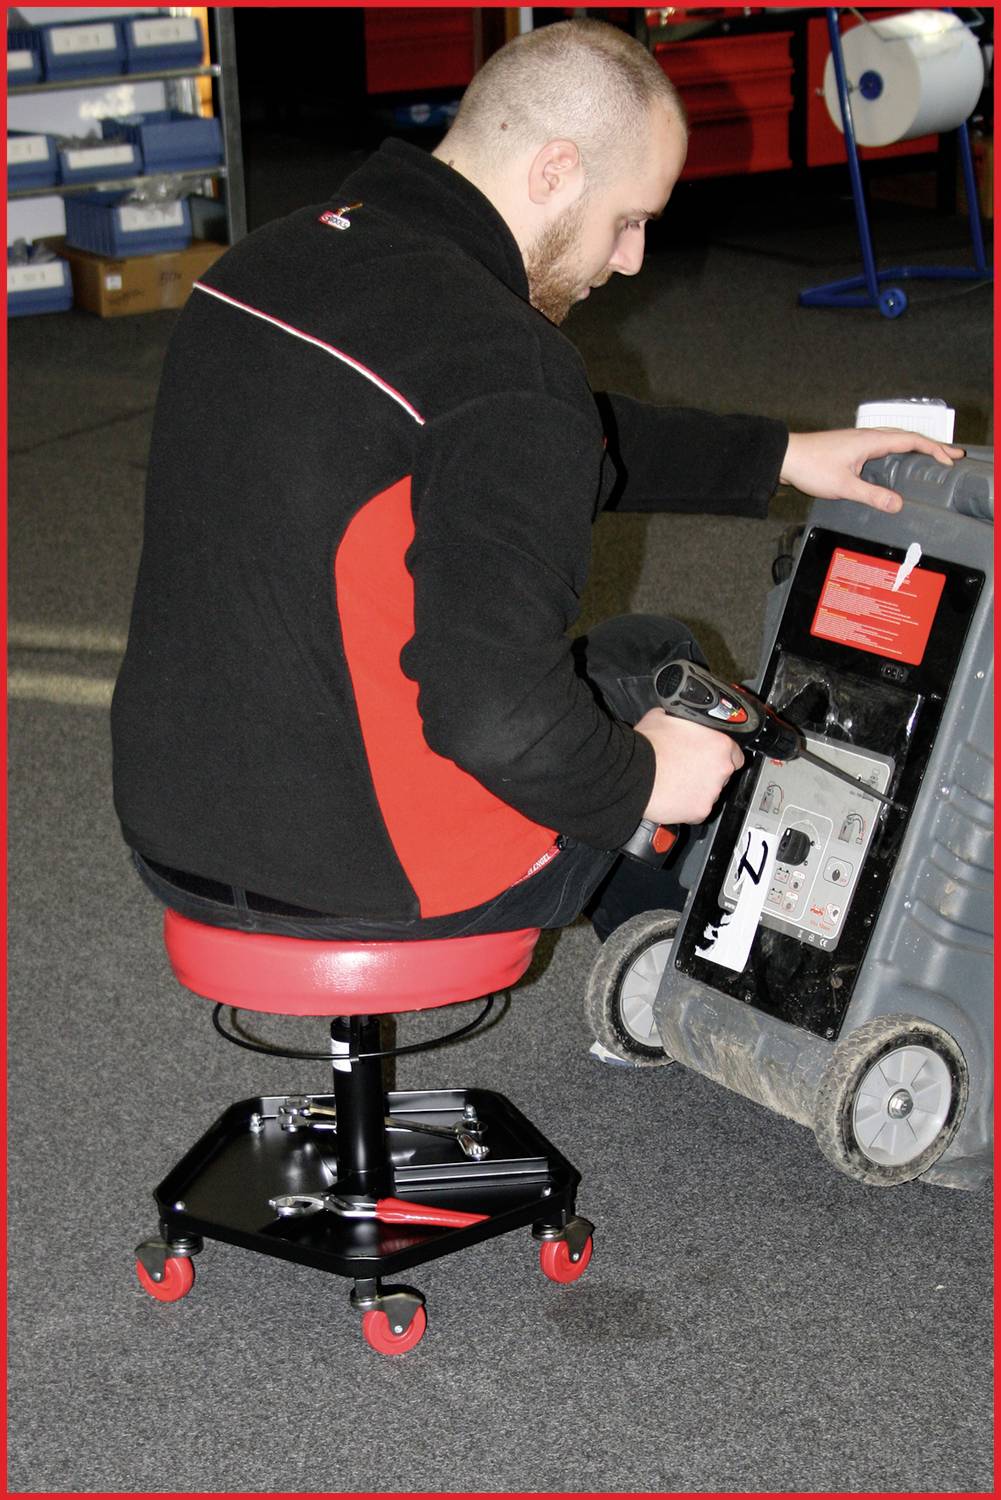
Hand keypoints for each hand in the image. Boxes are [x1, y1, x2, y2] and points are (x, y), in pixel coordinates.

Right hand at [634, 708, 743, 826]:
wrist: (631, 774)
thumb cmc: (646, 747)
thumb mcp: (664, 717)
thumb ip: (682, 720)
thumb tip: (677, 719)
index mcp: (719, 744)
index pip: (735, 752)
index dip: (719, 753)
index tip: (709, 755)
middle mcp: (722, 769)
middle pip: (723, 773)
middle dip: (707, 771)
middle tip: (686, 767)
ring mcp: (712, 793)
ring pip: (710, 791)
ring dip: (698, 788)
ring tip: (676, 782)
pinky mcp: (699, 812)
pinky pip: (697, 809)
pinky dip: (687, 805)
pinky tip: (673, 795)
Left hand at [780, 429, 964, 511]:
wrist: (785, 457)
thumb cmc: (810, 466)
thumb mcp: (844, 486)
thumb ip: (872, 495)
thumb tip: (897, 504)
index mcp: (870, 441)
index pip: (911, 440)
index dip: (933, 450)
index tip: (948, 461)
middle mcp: (867, 436)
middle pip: (907, 437)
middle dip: (932, 446)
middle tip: (951, 456)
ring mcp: (859, 440)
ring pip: (895, 440)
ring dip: (916, 447)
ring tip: (932, 457)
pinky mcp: (850, 447)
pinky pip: (883, 445)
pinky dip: (898, 451)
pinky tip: (897, 462)